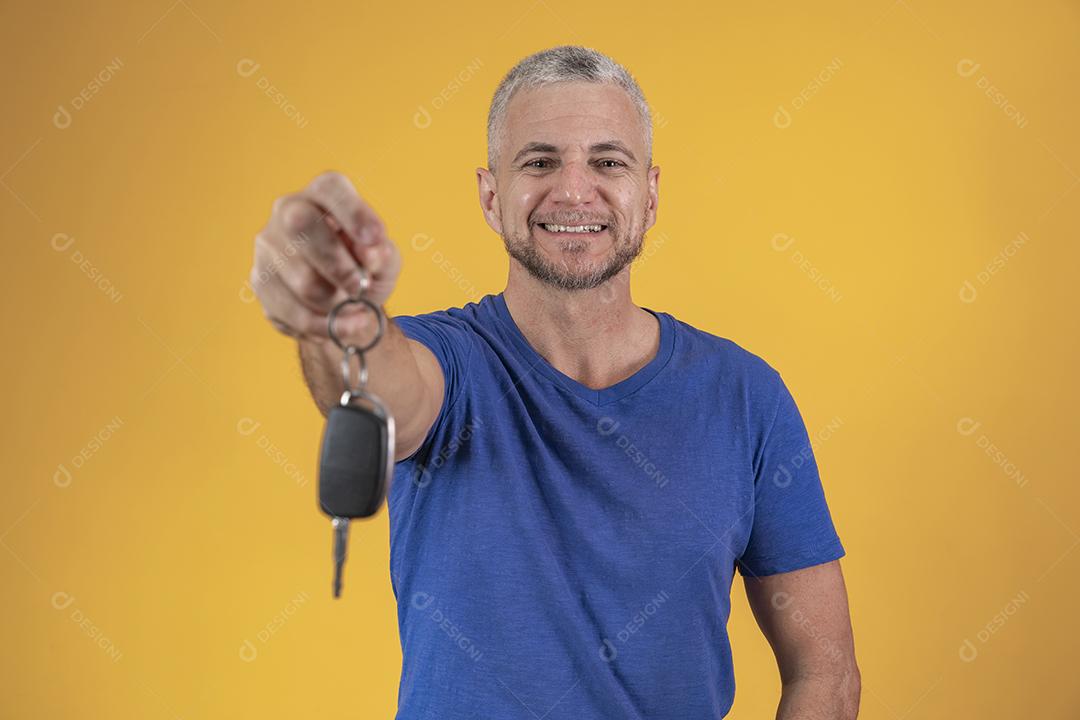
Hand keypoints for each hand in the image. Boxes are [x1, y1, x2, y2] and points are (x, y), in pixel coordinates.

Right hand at [249, 171, 400, 344]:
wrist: (340, 300)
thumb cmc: (363, 268)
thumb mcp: (384, 260)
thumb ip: (383, 254)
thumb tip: (372, 254)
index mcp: (323, 195)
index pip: (330, 189)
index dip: (353, 211)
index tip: (376, 238)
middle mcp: (288, 210)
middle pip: (302, 225)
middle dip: (338, 265)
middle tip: (360, 287)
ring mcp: (268, 245)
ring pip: (302, 278)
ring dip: (336, 304)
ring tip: (355, 312)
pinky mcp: (260, 280)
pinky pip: (292, 310)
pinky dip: (323, 325)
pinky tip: (340, 326)